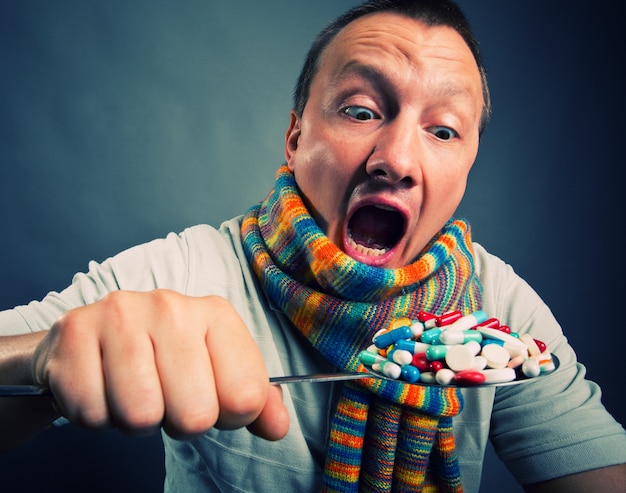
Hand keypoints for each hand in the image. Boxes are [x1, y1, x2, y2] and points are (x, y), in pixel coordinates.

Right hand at [32, 290, 289, 440]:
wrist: (90, 338)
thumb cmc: (161, 359)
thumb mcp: (215, 371)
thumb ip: (253, 400)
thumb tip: (277, 426)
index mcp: (216, 313)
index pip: (245, 396)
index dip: (229, 415)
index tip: (212, 399)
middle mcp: (172, 305)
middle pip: (195, 415)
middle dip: (179, 421)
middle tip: (166, 396)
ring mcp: (120, 314)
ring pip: (141, 416)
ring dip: (136, 420)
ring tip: (133, 390)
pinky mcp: (74, 331)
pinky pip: (92, 413)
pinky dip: (97, 414)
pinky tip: (102, 385)